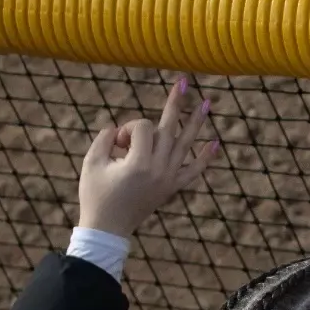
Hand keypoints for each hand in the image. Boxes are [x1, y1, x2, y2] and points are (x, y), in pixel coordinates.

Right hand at [77, 78, 217, 239]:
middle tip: (184, 81)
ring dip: (196, 122)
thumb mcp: (92, 162)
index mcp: (139, 163)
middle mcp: (159, 170)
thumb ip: (105, 138)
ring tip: (207, 102)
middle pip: (170, 128)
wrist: (108, 228)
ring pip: (186, 144)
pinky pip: (193, 171)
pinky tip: (216, 143)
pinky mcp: (172, 188)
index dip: (129, 128)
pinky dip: (205, 158)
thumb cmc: (95, 194)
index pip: (144, 128)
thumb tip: (120, 129)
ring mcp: (169, 179)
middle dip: (176, 103)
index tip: (117, 142)